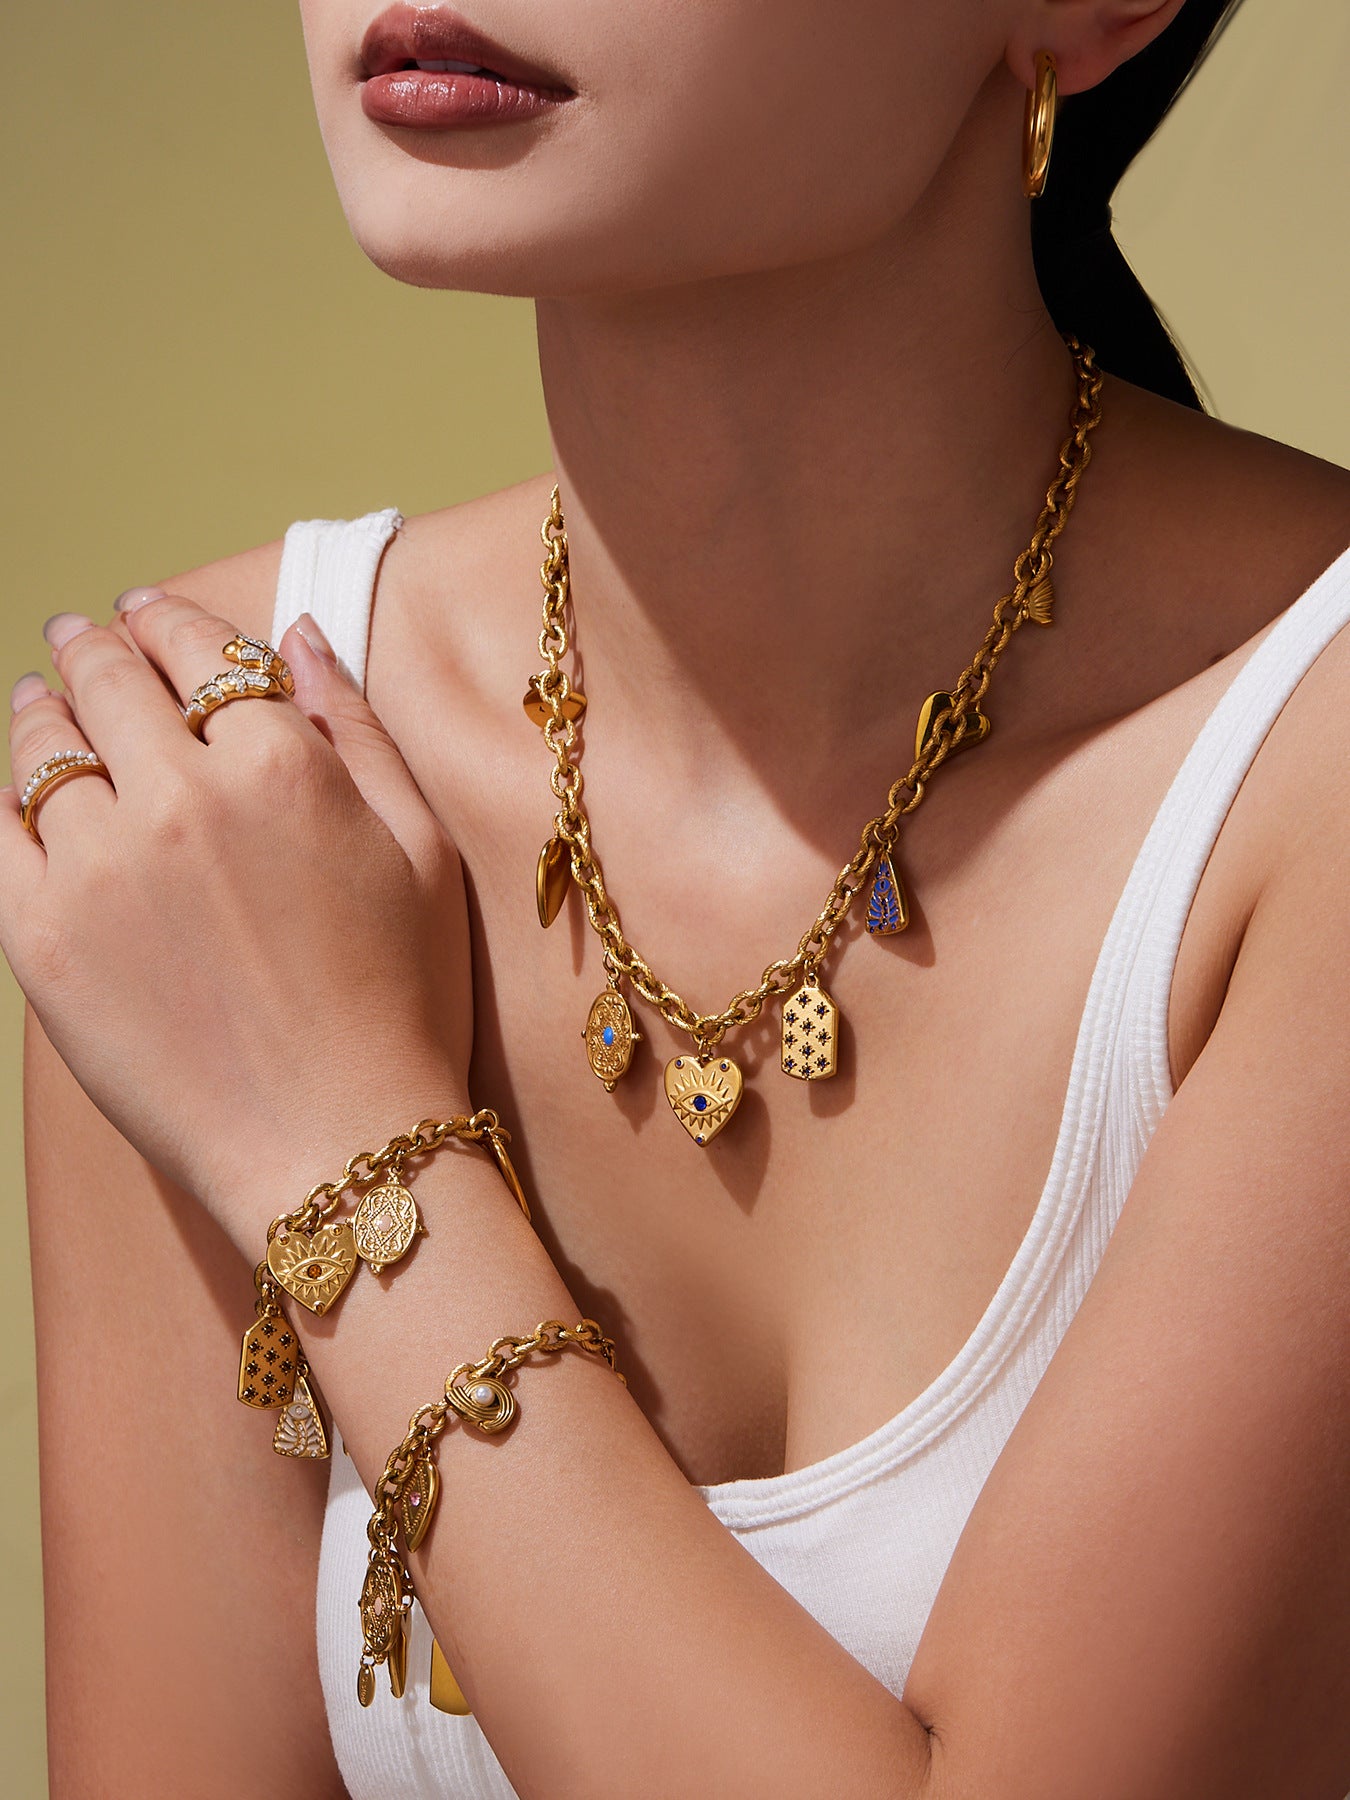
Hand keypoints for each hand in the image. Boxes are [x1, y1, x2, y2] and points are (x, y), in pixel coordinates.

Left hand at [1, 593, 472, 1245]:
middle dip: (94, 647)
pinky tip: (15, 792)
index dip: (168, 618)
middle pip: (110, 683)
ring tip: (39, 701)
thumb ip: (355, 730)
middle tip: (82, 636)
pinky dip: (5, 798)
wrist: (338, 1142)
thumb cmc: (403, 1000)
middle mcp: (180, 799)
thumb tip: (296, 635)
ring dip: (40, 708)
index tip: (150, 612)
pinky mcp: (44, 940)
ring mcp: (100, 869)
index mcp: (281, 767)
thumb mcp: (420, 850)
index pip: (199, 650)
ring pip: (43, 749)